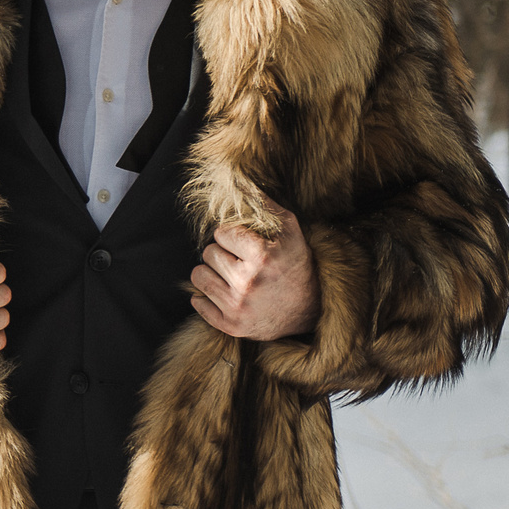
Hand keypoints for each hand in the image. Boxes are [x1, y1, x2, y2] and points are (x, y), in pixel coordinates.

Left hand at [192, 204, 320, 339]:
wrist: (310, 310)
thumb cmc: (297, 264)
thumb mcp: (291, 231)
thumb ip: (265, 206)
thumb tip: (239, 183)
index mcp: (262, 256)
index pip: (221, 233)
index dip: (233, 236)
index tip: (245, 243)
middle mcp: (247, 282)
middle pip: (207, 253)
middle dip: (222, 253)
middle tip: (240, 260)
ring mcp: (237, 306)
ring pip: (198, 275)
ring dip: (212, 273)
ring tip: (232, 275)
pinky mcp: (230, 325)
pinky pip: (198, 302)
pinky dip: (206, 297)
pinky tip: (225, 293)